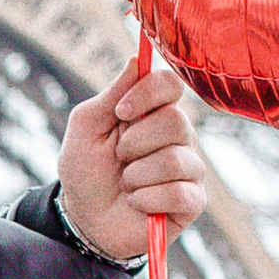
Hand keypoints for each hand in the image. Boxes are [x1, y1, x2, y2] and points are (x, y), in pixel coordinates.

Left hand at [59, 58, 206, 260]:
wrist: (85, 219)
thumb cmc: (86, 170)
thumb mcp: (87, 127)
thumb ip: (111, 94)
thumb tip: (136, 59)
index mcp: (154, 112)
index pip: (171, 84)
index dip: (148, 94)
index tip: (121, 111)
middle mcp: (179, 136)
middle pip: (175, 121)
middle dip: (134, 142)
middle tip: (119, 157)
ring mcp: (189, 168)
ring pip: (174, 160)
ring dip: (136, 175)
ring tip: (126, 184)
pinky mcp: (193, 200)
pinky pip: (178, 192)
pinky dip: (146, 198)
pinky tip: (137, 202)